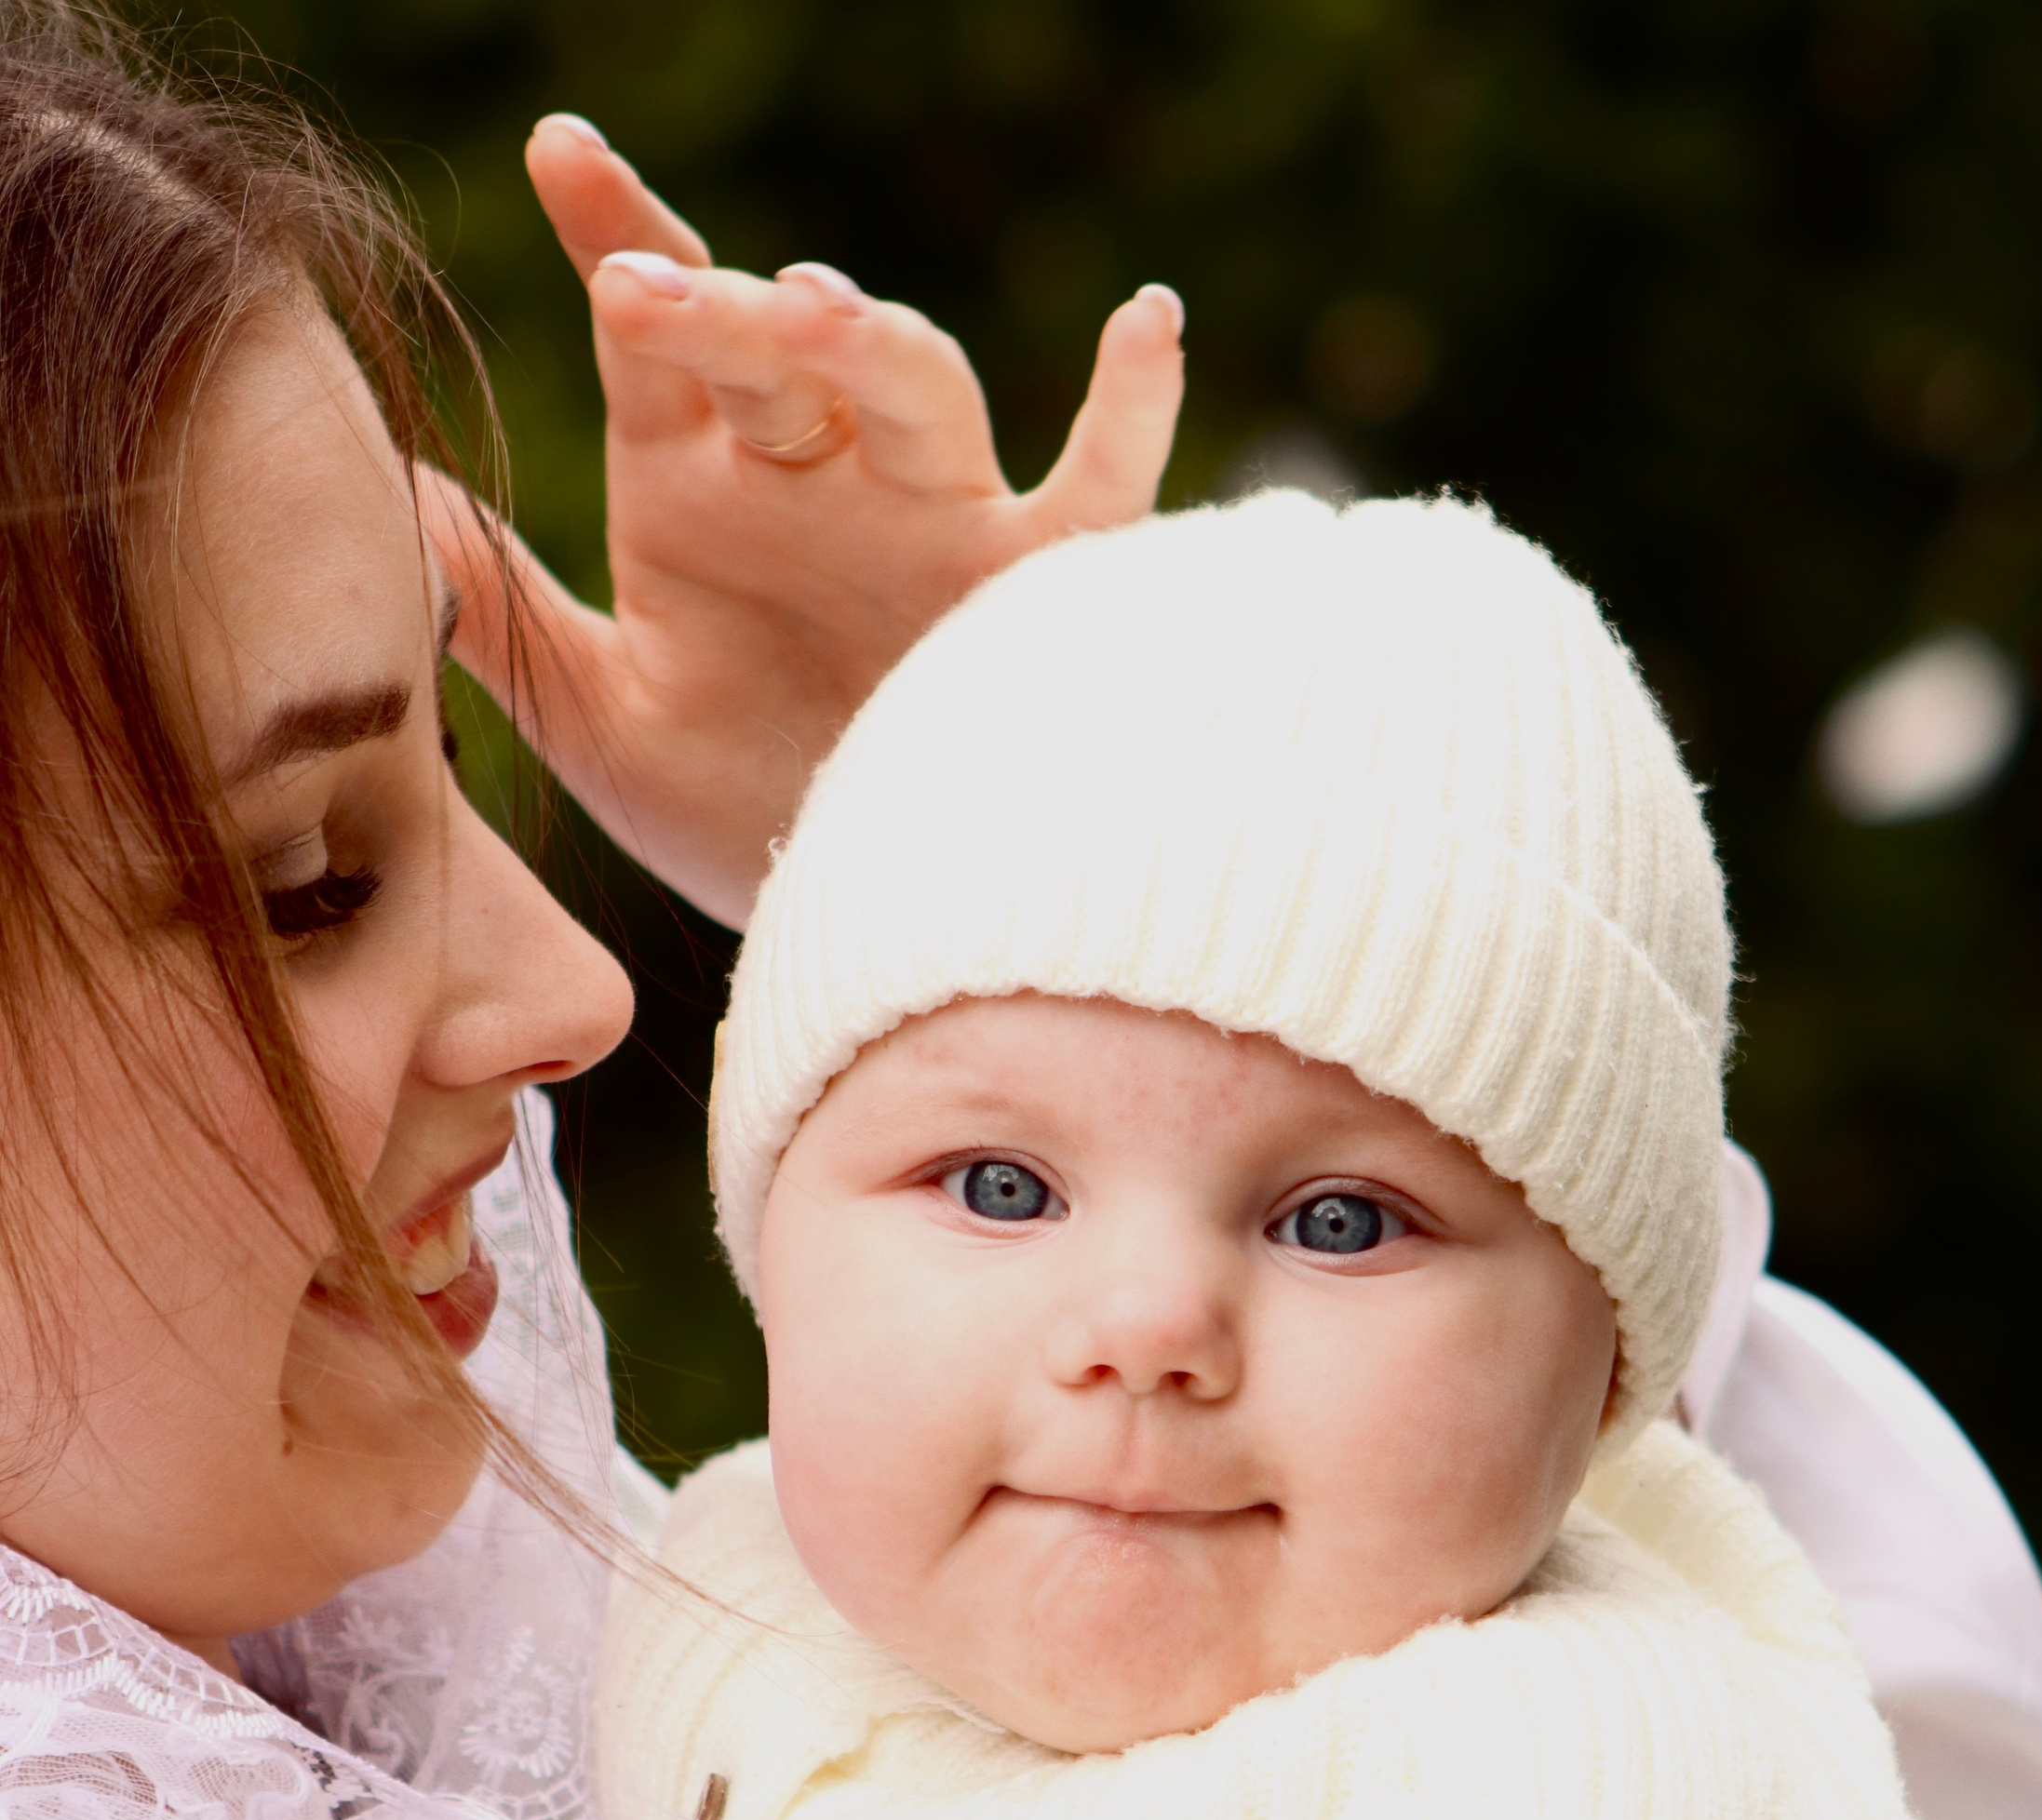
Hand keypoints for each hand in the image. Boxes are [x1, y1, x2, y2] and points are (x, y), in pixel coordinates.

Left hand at [423, 114, 1185, 926]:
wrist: (857, 941)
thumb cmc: (735, 823)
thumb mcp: (601, 720)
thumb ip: (503, 607)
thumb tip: (387, 495)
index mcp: (704, 489)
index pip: (655, 332)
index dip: (618, 230)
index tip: (561, 149)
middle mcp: (819, 480)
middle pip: (775, 347)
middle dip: (717, 308)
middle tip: (643, 290)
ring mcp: (932, 522)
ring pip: (913, 385)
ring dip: (867, 340)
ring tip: (807, 311)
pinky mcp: (1032, 592)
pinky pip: (1103, 486)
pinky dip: (1133, 408)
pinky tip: (1145, 320)